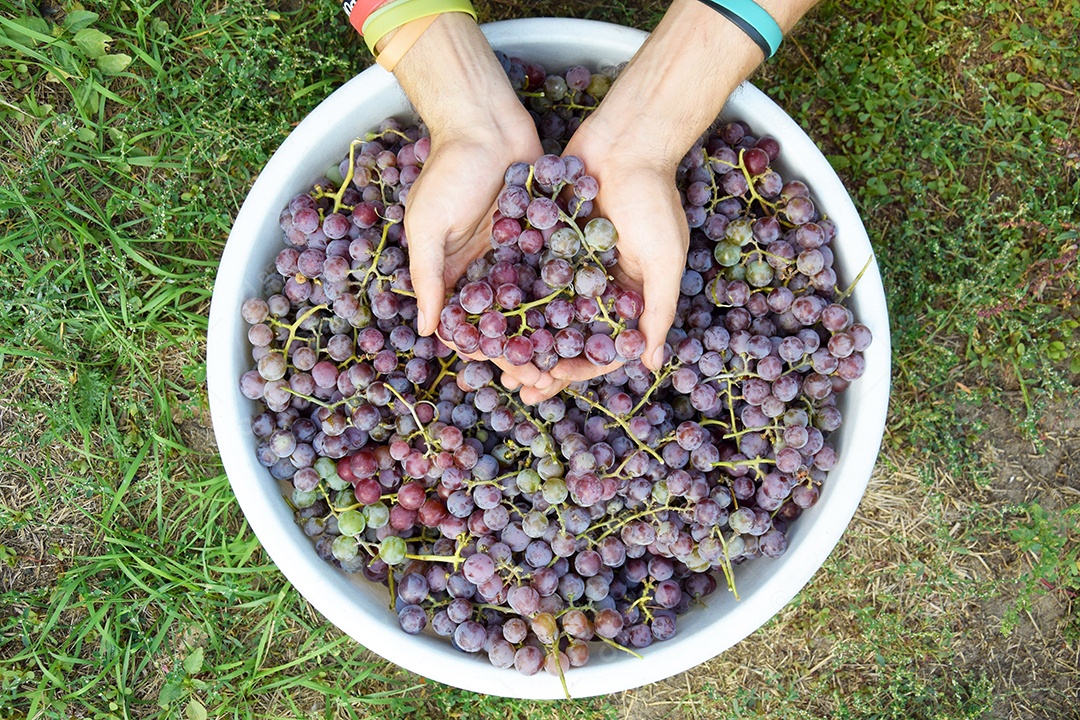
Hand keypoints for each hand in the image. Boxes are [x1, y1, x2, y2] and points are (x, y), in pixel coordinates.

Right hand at [390, 13, 550, 388]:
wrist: (484, 120)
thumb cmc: (448, 171)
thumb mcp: (427, 226)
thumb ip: (427, 276)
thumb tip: (425, 332)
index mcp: (456, 271)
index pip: (473, 324)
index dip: (490, 352)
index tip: (510, 376)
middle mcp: (489, 266)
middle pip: (510, 320)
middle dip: (527, 350)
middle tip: (550, 378)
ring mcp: (519, 250)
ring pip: (538, 300)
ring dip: (553, 329)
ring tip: (575, 356)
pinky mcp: (546, 230)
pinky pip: (560, 266)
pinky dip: (573, 290)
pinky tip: (595, 314)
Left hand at [514, 118, 688, 404]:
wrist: (627, 138)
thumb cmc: (653, 198)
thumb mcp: (664, 259)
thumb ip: (659, 309)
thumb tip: (653, 364)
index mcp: (628, 294)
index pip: (603, 345)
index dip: (579, 368)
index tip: (553, 380)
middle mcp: (598, 284)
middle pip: (567, 334)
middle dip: (543, 360)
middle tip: (516, 383)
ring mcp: (571, 262)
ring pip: (542, 308)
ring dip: (521, 333)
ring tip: (493, 354)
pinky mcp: (548, 237)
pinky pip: (527, 270)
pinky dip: (509, 289)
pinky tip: (483, 307)